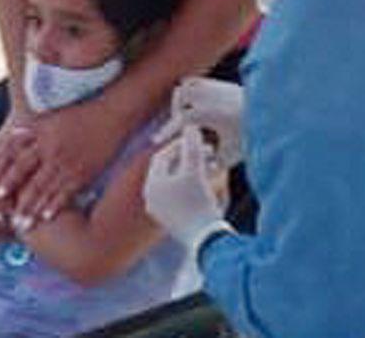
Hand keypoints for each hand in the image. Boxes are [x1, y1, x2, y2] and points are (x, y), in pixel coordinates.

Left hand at [4, 98, 130, 229]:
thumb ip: (30, 130)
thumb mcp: (50, 118)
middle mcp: (50, 149)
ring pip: (43, 189)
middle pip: (25, 177)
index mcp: (39, 135)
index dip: (0, 178)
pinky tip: (45, 218)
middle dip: (10, 198)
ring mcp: (67, 162)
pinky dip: (54, 206)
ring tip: (20, 225)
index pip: (12, 158)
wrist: (111, 115)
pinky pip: (66, 192)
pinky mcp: (84, 172)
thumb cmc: (79, 116)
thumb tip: (8, 136)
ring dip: (30, 209)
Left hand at [144, 125, 225, 249]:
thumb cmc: (199, 203)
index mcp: (151, 185)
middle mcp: (151, 198)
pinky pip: (181, 195)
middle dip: (190, 158)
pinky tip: (210, 184)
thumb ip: (192, 146)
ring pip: (177, 182)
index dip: (181, 144)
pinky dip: (193, 186)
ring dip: (194, 171)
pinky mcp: (173, 221)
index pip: (162, 155)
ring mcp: (161, 211)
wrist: (207, 239)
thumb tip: (190, 126)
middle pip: (169, 169)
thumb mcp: (196, 170)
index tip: (199, 140)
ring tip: (213, 167)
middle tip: (209, 152)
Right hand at [154, 77, 244, 167]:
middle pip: (180, 97)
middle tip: (175, 127)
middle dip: (174, 112)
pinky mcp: (220, 83)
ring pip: (186, 85)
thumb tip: (191, 171)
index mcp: (214, 114)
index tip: (156, 141)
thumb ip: (209, 164)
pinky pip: (195, 81)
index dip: (167, 131)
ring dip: (181, 100)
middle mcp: (214, 96)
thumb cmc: (249, 138)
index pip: (182, 119)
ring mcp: (217, 87)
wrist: (272, 116)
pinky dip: (189, 92)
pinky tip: (192, 107)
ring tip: (182, 115)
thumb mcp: (230, 156)